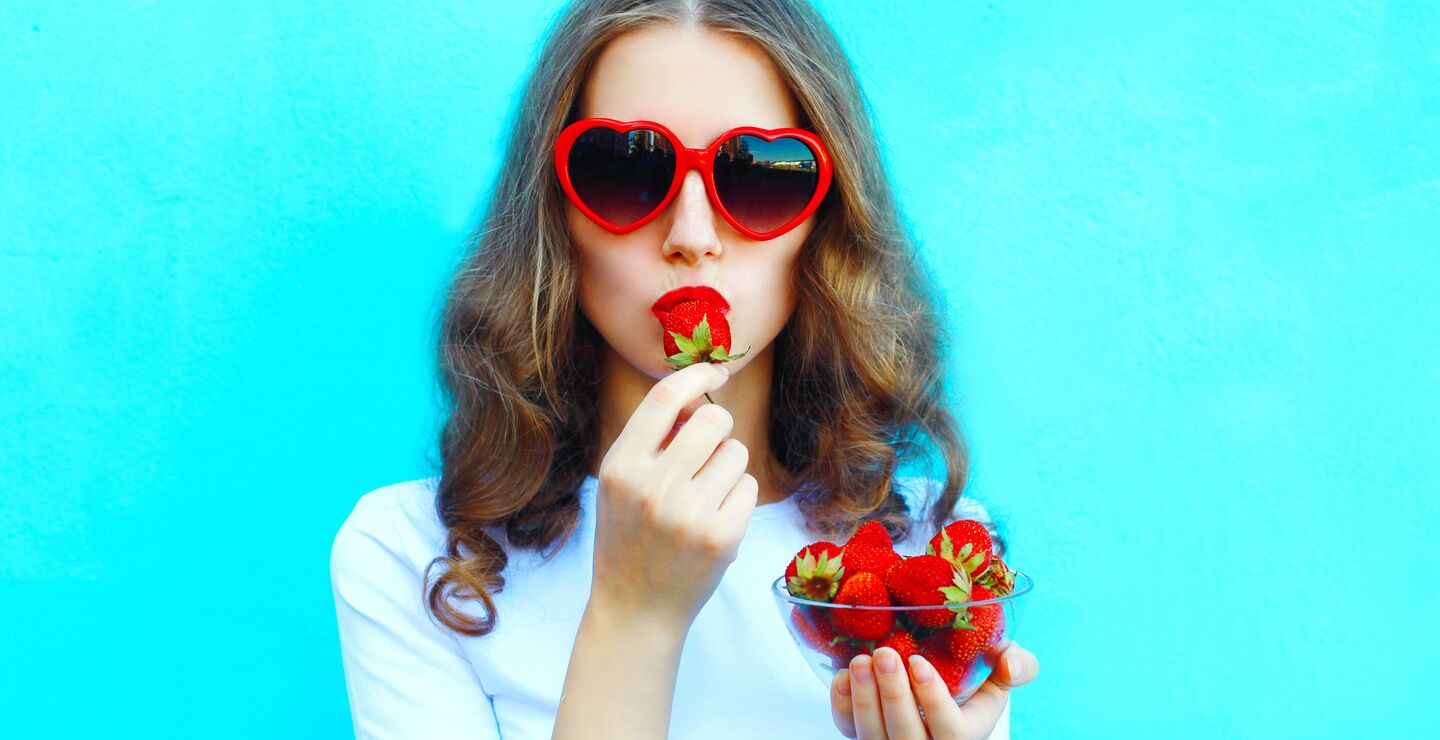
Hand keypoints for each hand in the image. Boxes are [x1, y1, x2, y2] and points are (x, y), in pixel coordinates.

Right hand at [589, 362, 757, 629]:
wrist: (635, 610)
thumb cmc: (630, 537)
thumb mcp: (620, 484)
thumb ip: (652, 439)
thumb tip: (699, 393)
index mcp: (620, 467)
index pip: (664, 398)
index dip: (696, 376)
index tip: (714, 372)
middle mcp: (653, 487)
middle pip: (713, 419)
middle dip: (718, 427)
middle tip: (706, 451)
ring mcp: (689, 514)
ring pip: (735, 452)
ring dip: (727, 466)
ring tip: (703, 496)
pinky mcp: (721, 536)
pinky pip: (747, 486)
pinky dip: (736, 497)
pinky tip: (713, 520)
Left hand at [829, 643, 1038, 738]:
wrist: (936, 675)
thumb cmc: (975, 673)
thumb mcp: (1002, 669)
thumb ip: (1017, 665)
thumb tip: (1009, 663)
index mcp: (966, 733)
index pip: (951, 732)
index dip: (933, 701)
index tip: (918, 662)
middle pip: (907, 737)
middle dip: (893, 695)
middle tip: (884, 654)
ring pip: (873, 737)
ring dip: (864, 699)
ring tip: (860, 661)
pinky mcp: (864, 734)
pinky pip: (847, 729)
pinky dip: (842, 705)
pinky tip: (843, 676)